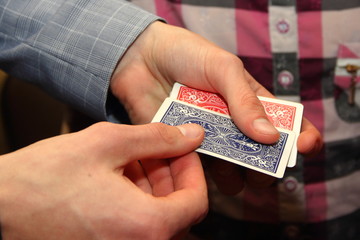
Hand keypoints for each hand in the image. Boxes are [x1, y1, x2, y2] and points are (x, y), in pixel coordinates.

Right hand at [0, 122, 206, 239]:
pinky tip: (118, 177)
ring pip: (157, 217)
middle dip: (170, 174)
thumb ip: (158, 138)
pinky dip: (136, 200)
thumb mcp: (108, 143)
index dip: (193, 169)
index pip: (196, 201)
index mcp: (146, 227)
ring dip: (152, 185)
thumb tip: (191, 134)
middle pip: (177, 210)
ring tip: (130, 160)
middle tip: (154, 149)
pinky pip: (136, 225)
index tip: (181, 149)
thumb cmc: (44, 178)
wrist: (0, 206)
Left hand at [111, 21, 322, 193]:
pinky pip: (200, 172)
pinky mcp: (184, 150)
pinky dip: (201, 175)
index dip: (301, 138)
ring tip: (226, 164)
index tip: (304, 146)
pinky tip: (195, 162)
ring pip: (233, 173)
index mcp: (251, 103)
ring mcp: (210, 141)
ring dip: (235, 175)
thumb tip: (270, 136)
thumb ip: (245, 100)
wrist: (141, 58)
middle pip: (262, 158)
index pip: (286, 125)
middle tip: (264, 165)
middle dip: (268, 167)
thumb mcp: (222, 68)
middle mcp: (234, 126)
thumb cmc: (186, 54)